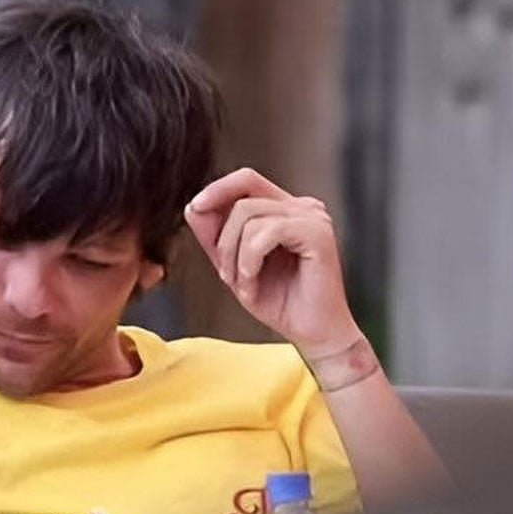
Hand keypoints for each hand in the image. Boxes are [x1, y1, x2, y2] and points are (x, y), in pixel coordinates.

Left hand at [184, 168, 362, 358]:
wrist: (312, 333)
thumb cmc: (278, 301)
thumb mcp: (234, 266)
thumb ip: (215, 237)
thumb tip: (193, 207)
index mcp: (285, 209)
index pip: (247, 180)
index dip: (217, 189)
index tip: (195, 208)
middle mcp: (302, 207)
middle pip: (243, 197)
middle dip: (223, 238)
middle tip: (226, 275)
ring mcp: (313, 218)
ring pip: (249, 216)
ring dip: (234, 256)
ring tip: (243, 284)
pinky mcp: (319, 233)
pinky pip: (267, 232)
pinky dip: (249, 259)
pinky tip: (252, 282)